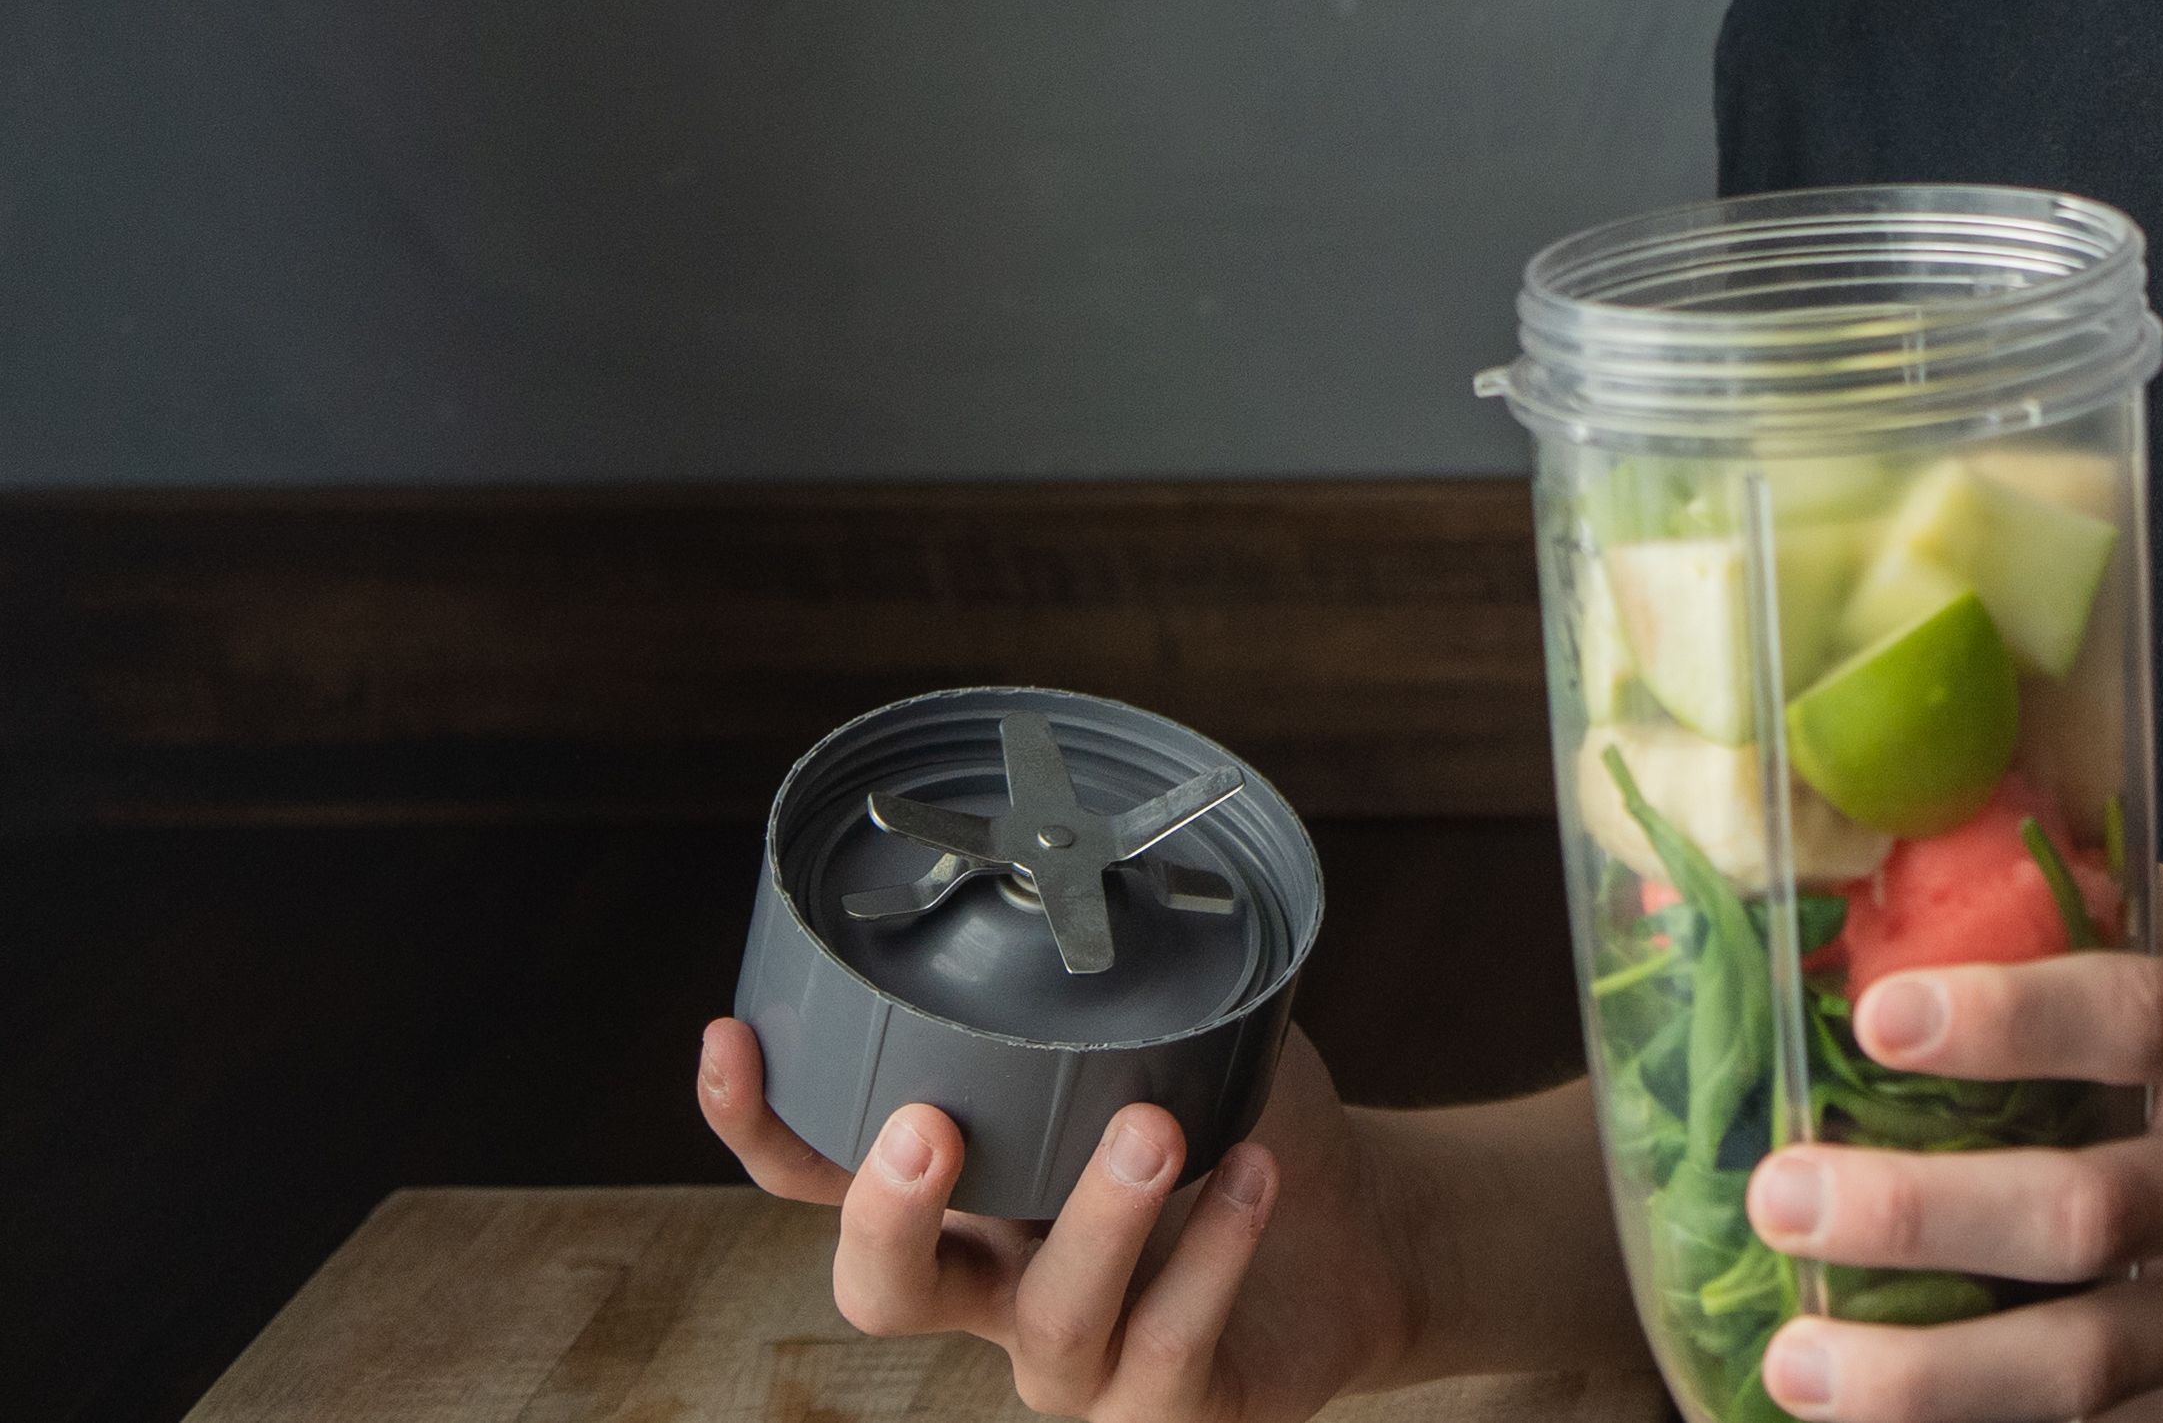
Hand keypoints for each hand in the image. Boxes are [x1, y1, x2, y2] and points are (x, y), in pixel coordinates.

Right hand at [696, 1015, 1414, 1421]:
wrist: (1356, 1238)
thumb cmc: (1235, 1130)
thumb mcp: (1173, 1042)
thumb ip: (1126, 981)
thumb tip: (1107, 866)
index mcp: (967, 1196)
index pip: (826, 1177)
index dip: (765, 1125)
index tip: (734, 1040)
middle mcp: (994, 1286)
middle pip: (881, 1291)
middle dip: (887, 1216)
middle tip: (930, 1128)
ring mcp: (1075, 1358)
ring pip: (1048, 1321)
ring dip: (1097, 1221)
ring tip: (1152, 1129)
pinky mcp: (1164, 1406)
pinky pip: (1167, 1357)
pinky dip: (1213, 1261)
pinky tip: (1255, 1176)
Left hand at [1737, 868, 2162, 1422]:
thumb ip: (2108, 913)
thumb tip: (1911, 883)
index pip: (2144, 1017)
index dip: (2010, 1019)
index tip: (1875, 1020)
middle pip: (2094, 1215)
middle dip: (1919, 1214)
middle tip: (1780, 1197)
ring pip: (2088, 1367)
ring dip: (1925, 1375)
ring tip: (1794, 1364)